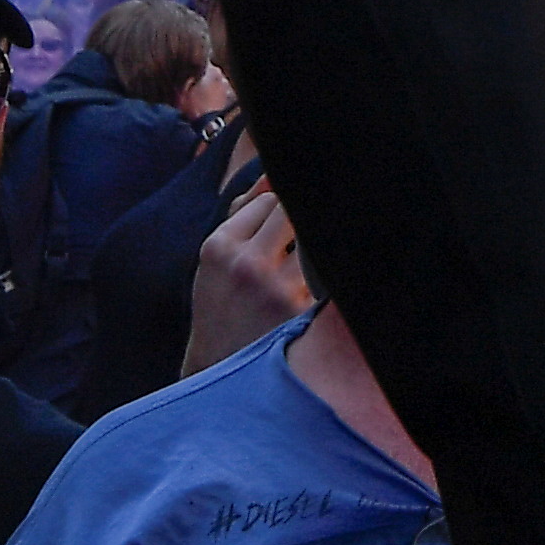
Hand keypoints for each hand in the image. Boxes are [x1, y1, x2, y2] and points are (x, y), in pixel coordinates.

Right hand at [184, 181, 312, 374]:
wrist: (224, 369)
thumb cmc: (222, 306)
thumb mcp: (217, 260)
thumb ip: (242, 214)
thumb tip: (272, 175)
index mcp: (219, 247)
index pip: (267, 200)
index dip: (278, 211)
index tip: (279, 228)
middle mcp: (247, 264)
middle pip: (294, 209)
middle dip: (301, 218)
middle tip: (297, 240)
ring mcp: (278, 287)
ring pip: (314, 237)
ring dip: (315, 245)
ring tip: (305, 261)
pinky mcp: (304, 309)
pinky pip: (328, 269)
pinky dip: (328, 270)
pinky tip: (323, 279)